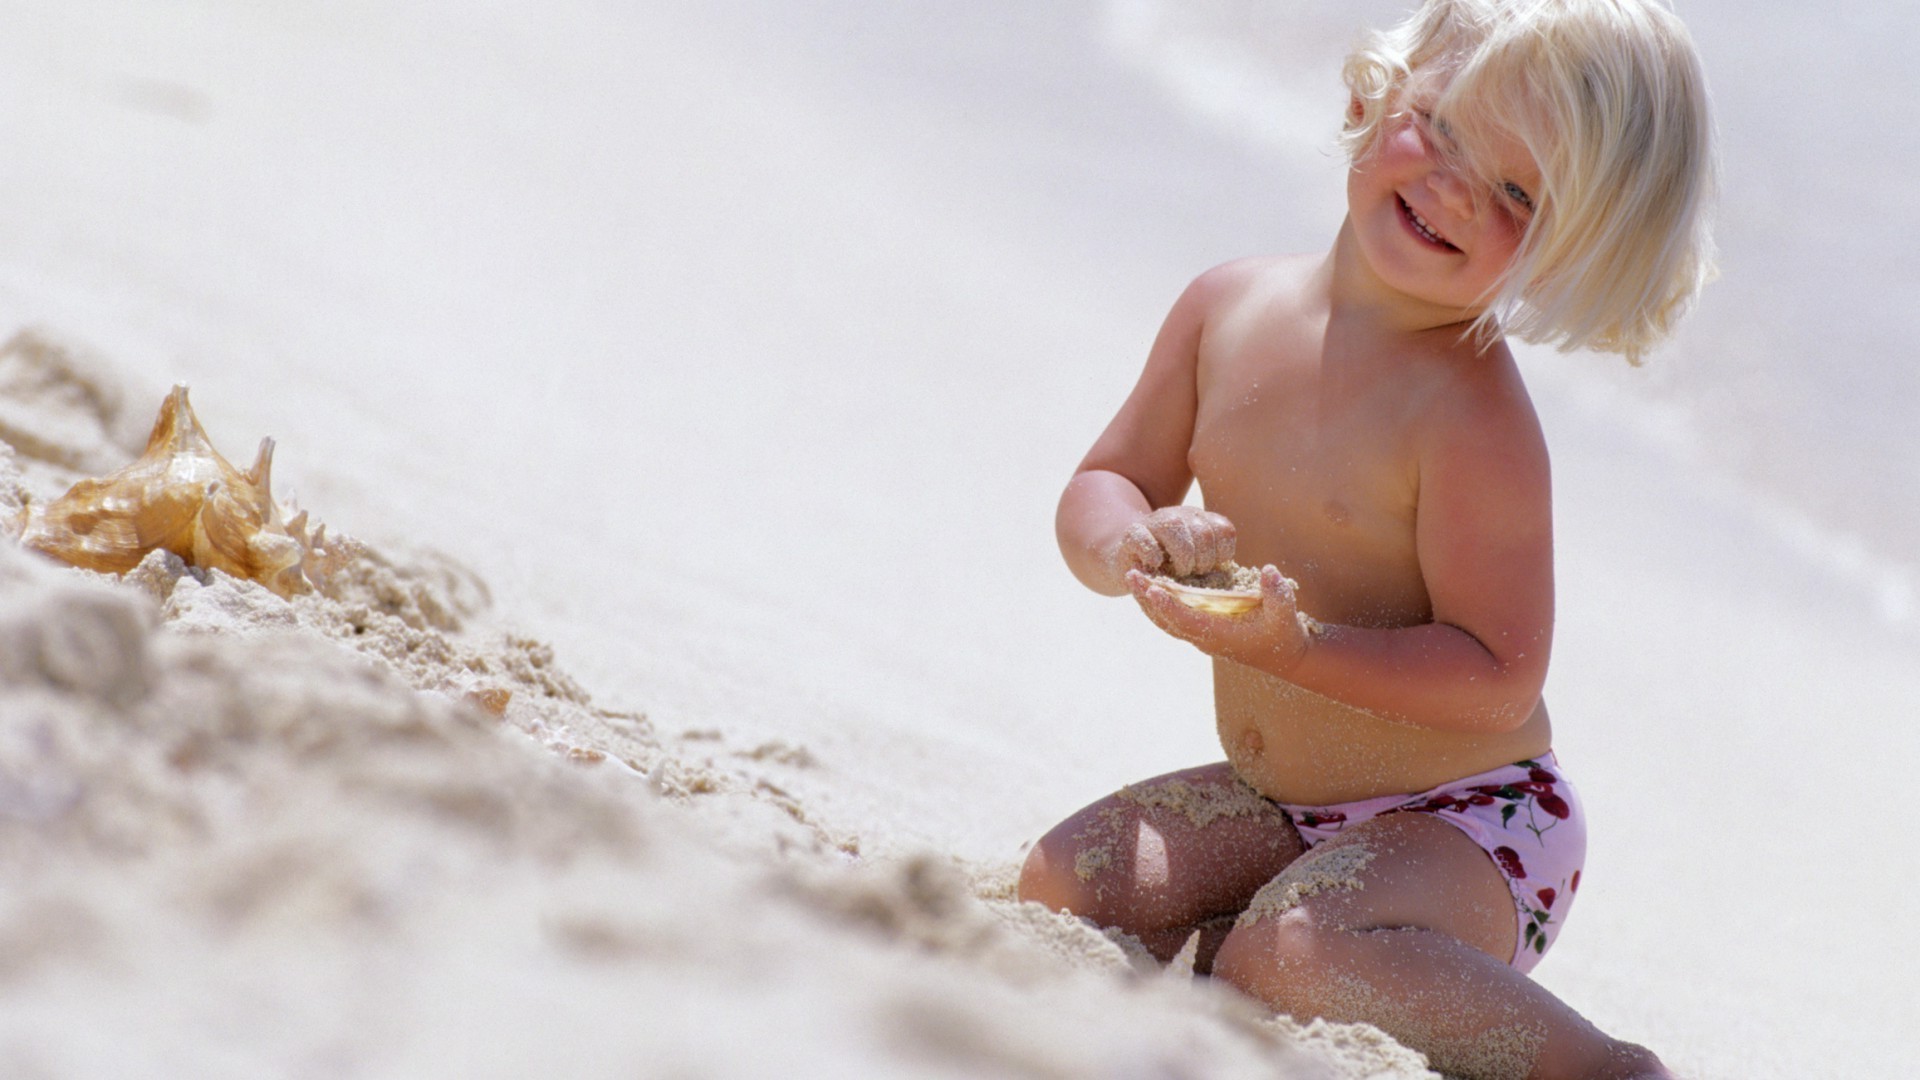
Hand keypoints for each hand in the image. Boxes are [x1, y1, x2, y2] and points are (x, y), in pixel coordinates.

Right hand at [1115, 507, 1236, 578]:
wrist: (1128, 558)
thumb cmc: (1167, 566)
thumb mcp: (1194, 562)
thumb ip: (1213, 563)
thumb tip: (1231, 577)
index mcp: (1199, 520)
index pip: (1224, 530)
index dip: (1222, 553)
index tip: (1214, 568)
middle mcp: (1179, 515)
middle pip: (1202, 532)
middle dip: (1203, 561)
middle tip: (1195, 574)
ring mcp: (1154, 522)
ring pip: (1175, 528)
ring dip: (1182, 558)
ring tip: (1180, 573)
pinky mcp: (1131, 534)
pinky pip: (1145, 539)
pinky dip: (1153, 554)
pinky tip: (1156, 564)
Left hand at [1127, 564, 1318, 676]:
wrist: (1284, 656)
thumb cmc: (1283, 634)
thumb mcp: (1286, 614)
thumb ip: (1278, 593)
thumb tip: (1270, 570)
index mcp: (1220, 635)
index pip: (1187, 621)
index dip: (1169, 606)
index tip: (1152, 589)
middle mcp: (1205, 638)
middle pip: (1167, 621)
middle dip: (1147, 599)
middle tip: (1131, 575)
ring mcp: (1201, 637)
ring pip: (1165, 622)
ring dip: (1147, 602)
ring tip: (1133, 578)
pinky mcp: (1202, 631)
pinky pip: (1172, 620)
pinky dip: (1158, 605)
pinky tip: (1148, 587)